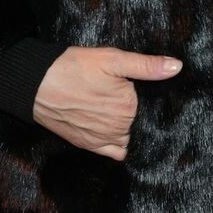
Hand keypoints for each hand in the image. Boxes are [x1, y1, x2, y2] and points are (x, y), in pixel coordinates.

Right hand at [31, 46, 181, 159]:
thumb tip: (177, 67)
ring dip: (125, 126)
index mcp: (129, 106)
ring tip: (111, 110)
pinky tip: (113, 133)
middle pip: (136, 118)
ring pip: (127, 134)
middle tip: (113, 93)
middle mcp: (118, 127)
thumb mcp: (112, 60)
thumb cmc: (73, 68)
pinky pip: (114, 152)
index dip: (137, 92)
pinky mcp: (88, 145)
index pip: (146, 102)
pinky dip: (117, 145)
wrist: (36, 84)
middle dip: (130, 108)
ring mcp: (103, 139)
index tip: (126, 86)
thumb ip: (147, 66)